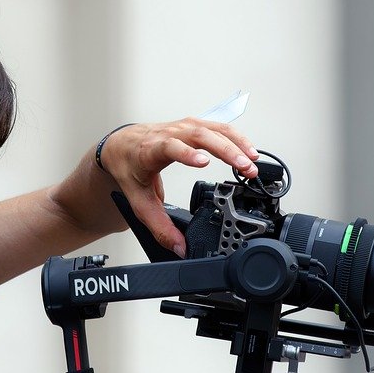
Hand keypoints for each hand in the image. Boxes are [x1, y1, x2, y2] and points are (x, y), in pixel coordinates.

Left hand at [98, 118, 258, 256]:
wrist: (121, 145)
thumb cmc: (129, 167)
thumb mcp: (139, 202)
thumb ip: (160, 227)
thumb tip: (180, 247)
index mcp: (152, 150)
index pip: (171, 147)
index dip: (187, 153)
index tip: (204, 162)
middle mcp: (169, 133)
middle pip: (200, 135)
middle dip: (226, 150)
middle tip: (244, 167)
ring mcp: (182, 127)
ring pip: (213, 128)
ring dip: (236, 143)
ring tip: (252, 162)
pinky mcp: (193, 125)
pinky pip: (218, 128)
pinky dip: (236, 138)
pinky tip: (248, 151)